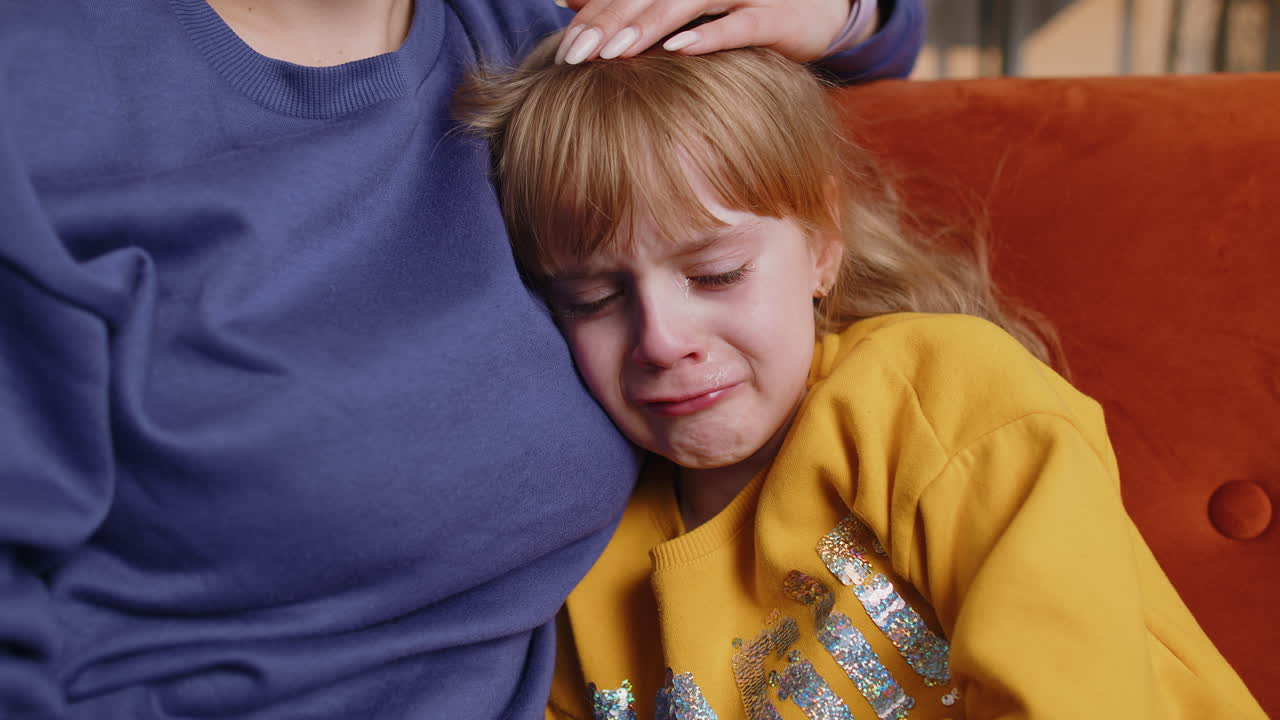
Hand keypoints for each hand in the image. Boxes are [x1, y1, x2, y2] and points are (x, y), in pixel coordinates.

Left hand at [553, 0, 853, 64]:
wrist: (821, 10)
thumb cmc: (742, 10)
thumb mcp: (687, 6)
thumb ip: (633, 2)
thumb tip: (571, 1)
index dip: (598, 14)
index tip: (567, 47)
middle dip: (611, 23)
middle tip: (574, 55)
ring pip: (689, 2)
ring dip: (649, 25)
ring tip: (613, 52)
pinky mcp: (776, 16)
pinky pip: (738, 25)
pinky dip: (709, 36)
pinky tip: (678, 50)